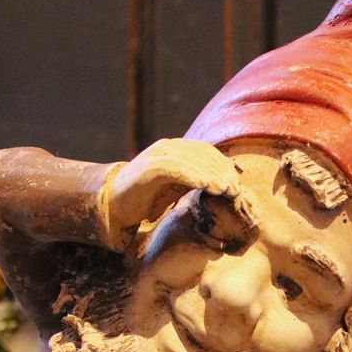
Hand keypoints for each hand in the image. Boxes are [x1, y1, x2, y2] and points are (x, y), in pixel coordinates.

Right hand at [100, 138, 240, 244]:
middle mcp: (167, 147)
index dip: (223, 164)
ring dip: (213, 174)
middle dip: (222, 170)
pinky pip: (177, 169)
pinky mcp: (150, 168)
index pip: (206, 151)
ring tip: (227, 189)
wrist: (114, 204)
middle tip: (236, 187)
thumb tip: (223, 187)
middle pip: (202, 154)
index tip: (237, 181)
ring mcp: (158, 155)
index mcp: (175, 149)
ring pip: (192, 160)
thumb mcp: (176, 188)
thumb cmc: (146, 199)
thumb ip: (194, 182)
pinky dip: (195, 176)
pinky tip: (208, 187)